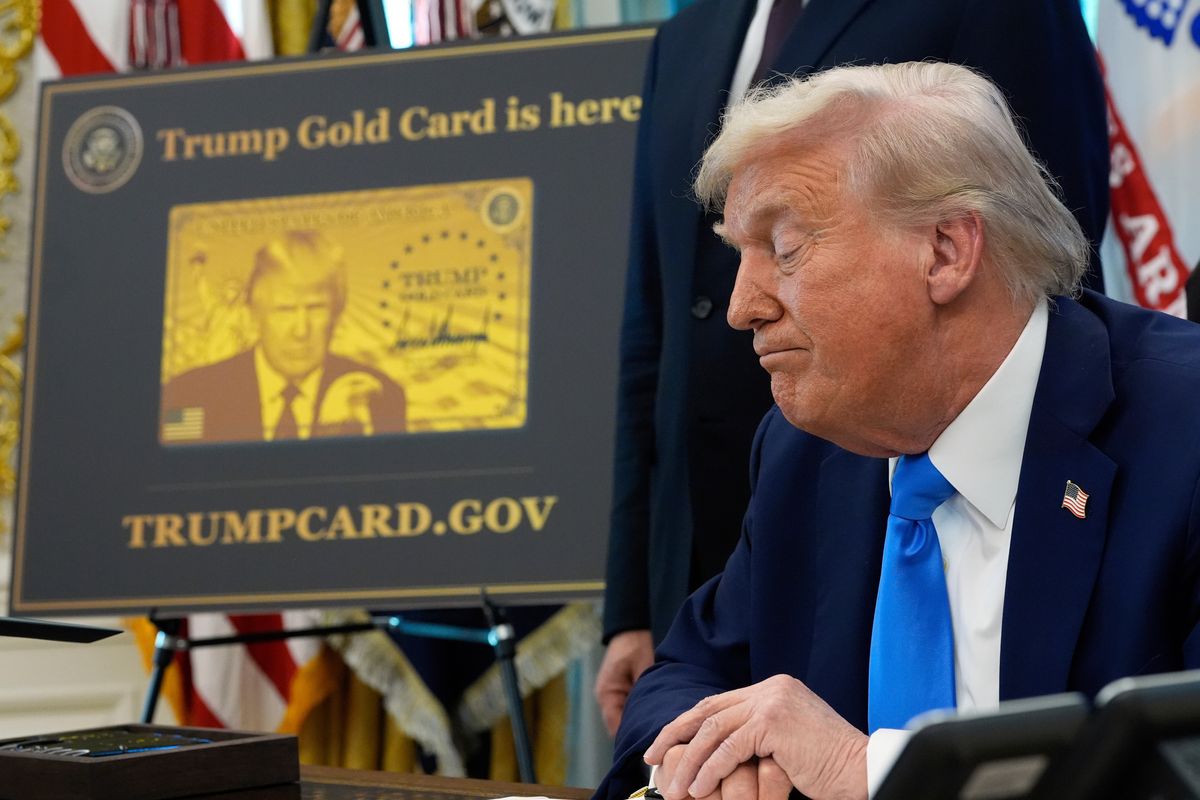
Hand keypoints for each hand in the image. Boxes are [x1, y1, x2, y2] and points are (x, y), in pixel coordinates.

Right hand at [595, 629, 654, 734]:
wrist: (628, 630)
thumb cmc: (635, 647)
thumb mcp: (643, 668)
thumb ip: (645, 692)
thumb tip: (653, 716)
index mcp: (608, 693)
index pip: (616, 727)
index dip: (630, 738)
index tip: (649, 746)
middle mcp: (605, 697)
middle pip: (617, 727)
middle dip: (634, 734)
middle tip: (655, 743)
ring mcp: (609, 695)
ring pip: (621, 720)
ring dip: (634, 725)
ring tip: (653, 734)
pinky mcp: (616, 692)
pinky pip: (624, 711)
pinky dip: (634, 716)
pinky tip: (649, 719)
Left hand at [644, 674, 867, 799]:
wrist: (862, 769)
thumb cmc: (827, 766)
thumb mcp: (786, 741)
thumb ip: (756, 734)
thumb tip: (716, 748)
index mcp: (773, 688)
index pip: (718, 704)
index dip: (688, 724)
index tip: (665, 745)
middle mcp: (771, 687)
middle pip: (708, 711)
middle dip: (676, 736)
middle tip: (652, 757)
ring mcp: (772, 701)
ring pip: (713, 731)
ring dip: (690, 762)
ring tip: (676, 787)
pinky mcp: (773, 722)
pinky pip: (728, 749)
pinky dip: (709, 771)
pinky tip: (699, 789)